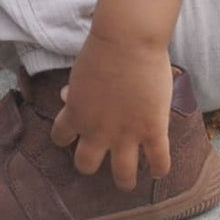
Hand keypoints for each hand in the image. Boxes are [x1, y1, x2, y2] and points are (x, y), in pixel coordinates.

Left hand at [50, 32, 172, 190]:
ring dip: (124, 179)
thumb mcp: (80, 71)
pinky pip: (159, 161)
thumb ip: (74, 90)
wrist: (128, 39)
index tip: (75, 136)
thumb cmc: (103, 48)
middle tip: (101, 158)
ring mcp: (126, 134)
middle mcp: (97, 131)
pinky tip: (159, 170)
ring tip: (128, 180)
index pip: (60, 138)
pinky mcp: (153, 130)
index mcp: (76, 114)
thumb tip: (65, 96)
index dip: (67, 138)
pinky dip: (159, 169)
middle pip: (86, 165)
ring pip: (122, 175)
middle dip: (91, 164)